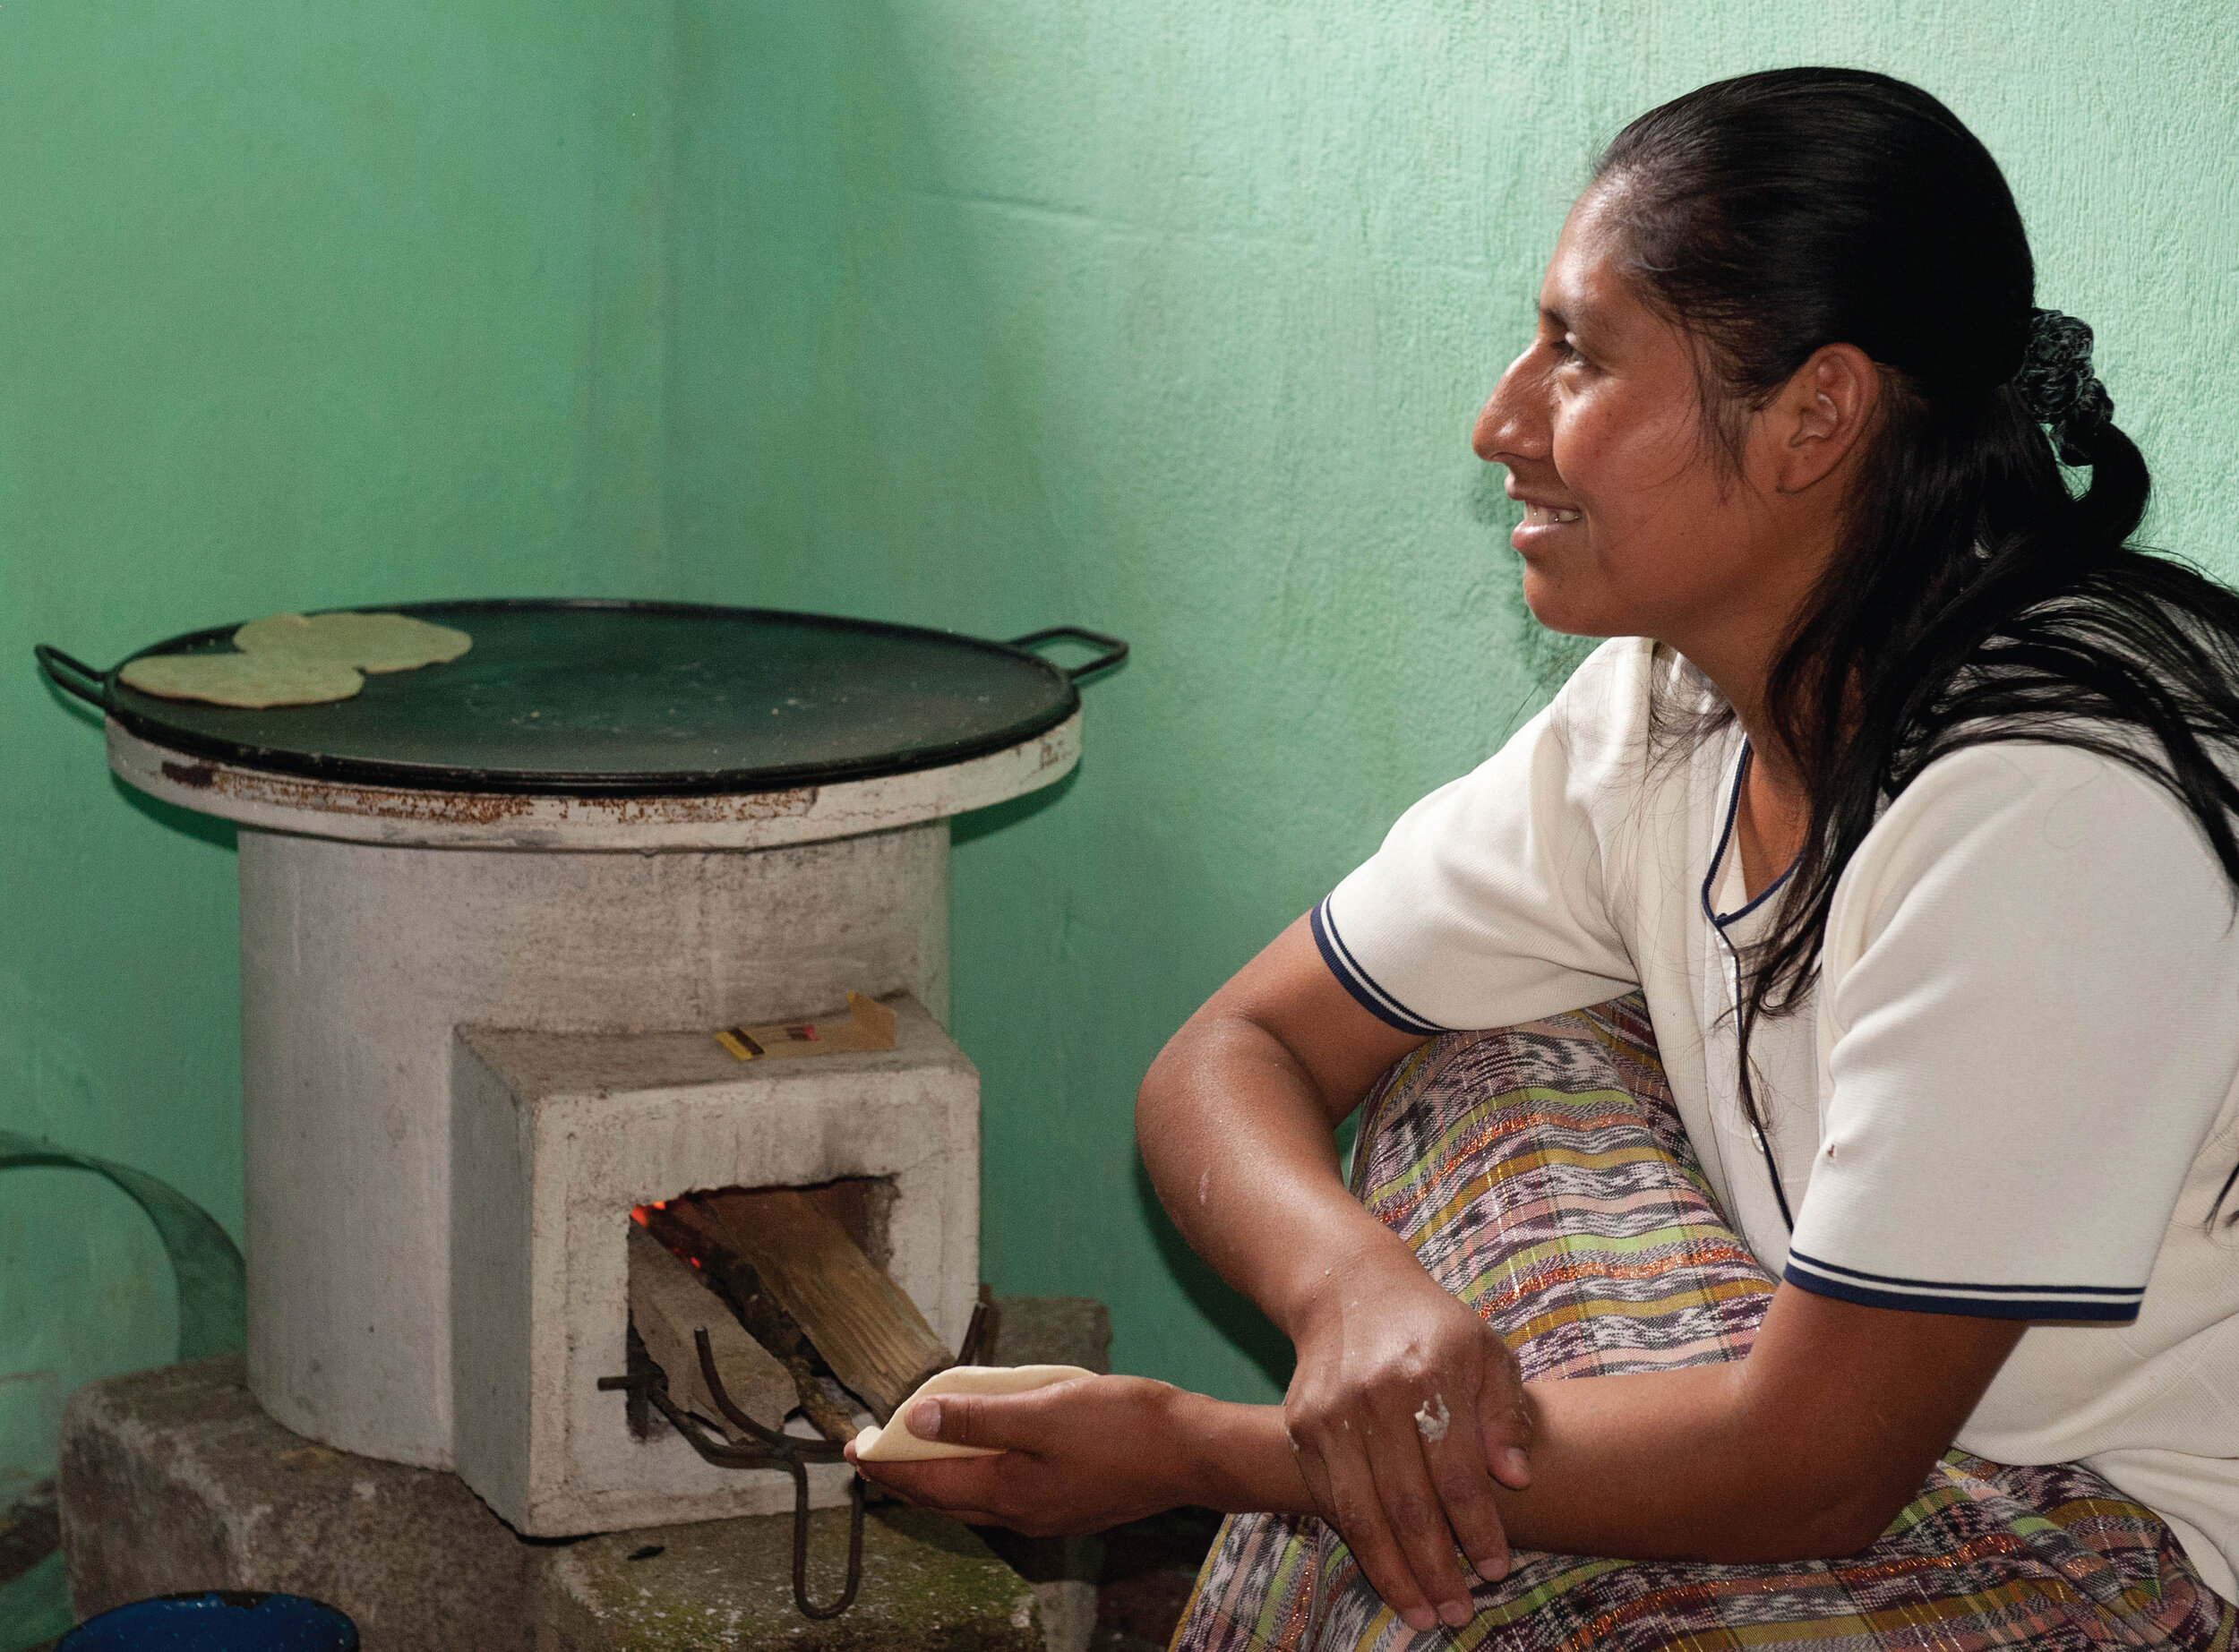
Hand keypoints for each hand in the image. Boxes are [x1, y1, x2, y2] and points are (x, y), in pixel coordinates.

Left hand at [845, 1374, 1197, 1535]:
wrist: (1192, 1453)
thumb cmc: (1122, 1426)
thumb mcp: (1042, 1409)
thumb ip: (977, 1416)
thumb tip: (915, 1418)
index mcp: (1007, 1492)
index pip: (926, 1483)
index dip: (886, 1464)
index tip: (853, 1446)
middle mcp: (1020, 1514)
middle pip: (944, 1497)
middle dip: (904, 1474)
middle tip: (873, 1450)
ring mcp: (1046, 1513)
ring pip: (973, 1496)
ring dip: (940, 1475)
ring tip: (919, 1448)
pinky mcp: (1068, 1502)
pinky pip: (1002, 1491)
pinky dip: (977, 1471)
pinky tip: (983, 1448)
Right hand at [1281, 1237, 1532, 1633]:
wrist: (1350, 1290)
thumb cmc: (1433, 1329)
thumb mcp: (1485, 1352)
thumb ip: (1505, 1414)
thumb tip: (1516, 1479)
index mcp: (1430, 1373)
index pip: (1457, 1473)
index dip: (1479, 1529)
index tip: (1495, 1570)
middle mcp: (1376, 1395)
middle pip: (1408, 1504)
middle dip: (1436, 1569)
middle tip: (1458, 1613)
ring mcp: (1332, 1413)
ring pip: (1362, 1514)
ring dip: (1393, 1574)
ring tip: (1422, 1613)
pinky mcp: (1301, 1425)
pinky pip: (1330, 1499)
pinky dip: (1357, 1542)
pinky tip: (1385, 1572)